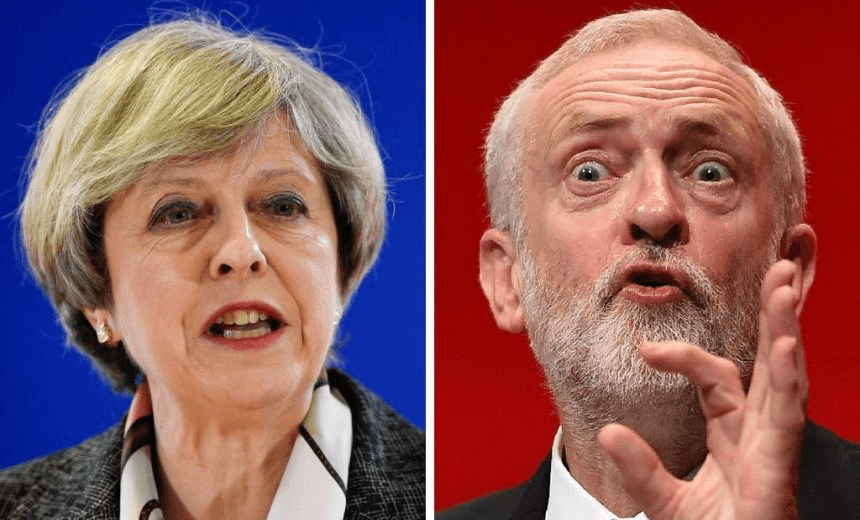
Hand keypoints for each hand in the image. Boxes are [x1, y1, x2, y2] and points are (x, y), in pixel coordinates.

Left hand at [597, 259, 805, 519]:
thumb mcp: (666, 502)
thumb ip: (640, 468)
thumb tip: (606, 434)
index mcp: (735, 435)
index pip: (715, 379)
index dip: (683, 358)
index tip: (644, 351)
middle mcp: (760, 434)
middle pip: (770, 363)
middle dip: (775, 315)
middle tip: (779, 267)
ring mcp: (774, 449)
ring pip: (785, 378)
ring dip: (785, 330)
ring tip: (784, 284)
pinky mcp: (779, 469)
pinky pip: (787, 418)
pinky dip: (788, 379)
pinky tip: (787, 344)